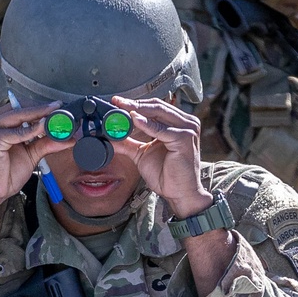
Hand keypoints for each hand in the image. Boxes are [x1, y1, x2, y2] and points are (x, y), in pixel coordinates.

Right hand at [0, 102, 64, 214]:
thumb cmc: (3, 176)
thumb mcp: (29, 156)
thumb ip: (45, 144)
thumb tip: (67, 138)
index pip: (18, 108)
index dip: (38, 107)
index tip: (57, 108)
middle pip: (18, 108)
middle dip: (41, 108)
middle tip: (59, 108)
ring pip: (18, 116)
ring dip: (39, 115)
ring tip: (56, 117)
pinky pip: (16, 132)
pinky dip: (31, 130)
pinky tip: (44, 128)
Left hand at [111, 97, 211, 218]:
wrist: (180, 194)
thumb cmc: (167, 175)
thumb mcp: (142, 154)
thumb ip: (128, 143)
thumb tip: (110, 137)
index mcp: (177, 123)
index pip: (154, 107)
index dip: (135, 103)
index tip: (117, 102)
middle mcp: (185, 122)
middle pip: (156, 106)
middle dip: (134, 104)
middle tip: (117, 102)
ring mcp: (187, 129)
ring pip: (159, 113)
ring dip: (138, 110)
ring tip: (121, 109)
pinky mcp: (184, 139)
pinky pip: (162, 129)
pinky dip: (147, 124)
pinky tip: (133, 120)